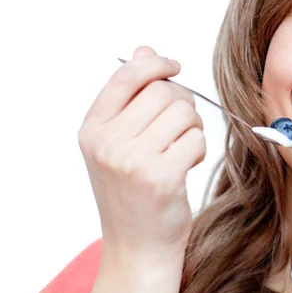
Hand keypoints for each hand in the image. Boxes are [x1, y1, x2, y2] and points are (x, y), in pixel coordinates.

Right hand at [78, 45, 205, 259]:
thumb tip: (145, 49)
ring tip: (181, 147)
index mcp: (93, 129)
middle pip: (163, 91)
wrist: (138, 243)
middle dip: (182, 103)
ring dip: (192, 127)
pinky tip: (186, 165)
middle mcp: (107, 143)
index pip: (126, 76)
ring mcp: (132, 161)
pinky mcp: (160, 177)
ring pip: (184, 112)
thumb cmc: (132, 189)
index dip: (155, 64)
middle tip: (180, 126)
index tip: (174, 66)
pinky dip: (198, 149)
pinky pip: (196, 138)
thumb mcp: (120, 140)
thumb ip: (132, 95)